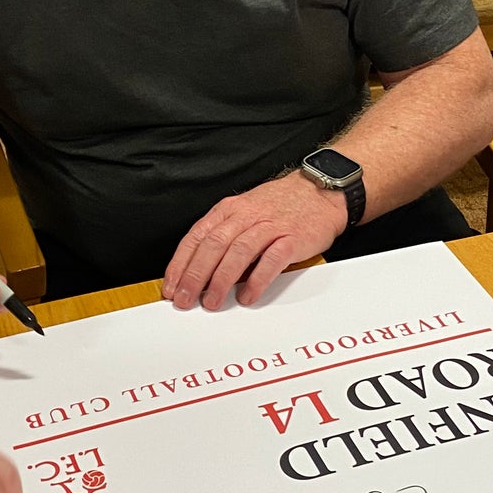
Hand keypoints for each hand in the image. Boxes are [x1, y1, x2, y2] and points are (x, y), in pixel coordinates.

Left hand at [162, 171, 346, 310]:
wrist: (320, 191)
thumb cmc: (282, 204)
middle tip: (185, 299)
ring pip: (238, 252)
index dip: (181, 263)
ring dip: (221, 280)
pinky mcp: (292, 238)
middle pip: (213, 246)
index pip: (197, 237)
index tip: (172, 286)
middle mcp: (246, 216)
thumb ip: (224, 236)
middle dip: (195, 275)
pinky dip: (257, 280)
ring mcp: (270, 226)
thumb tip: (200, 270)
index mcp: (229, 210)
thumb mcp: (245, 211)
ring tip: (212, 301)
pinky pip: (271, 260)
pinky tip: (247, 295)